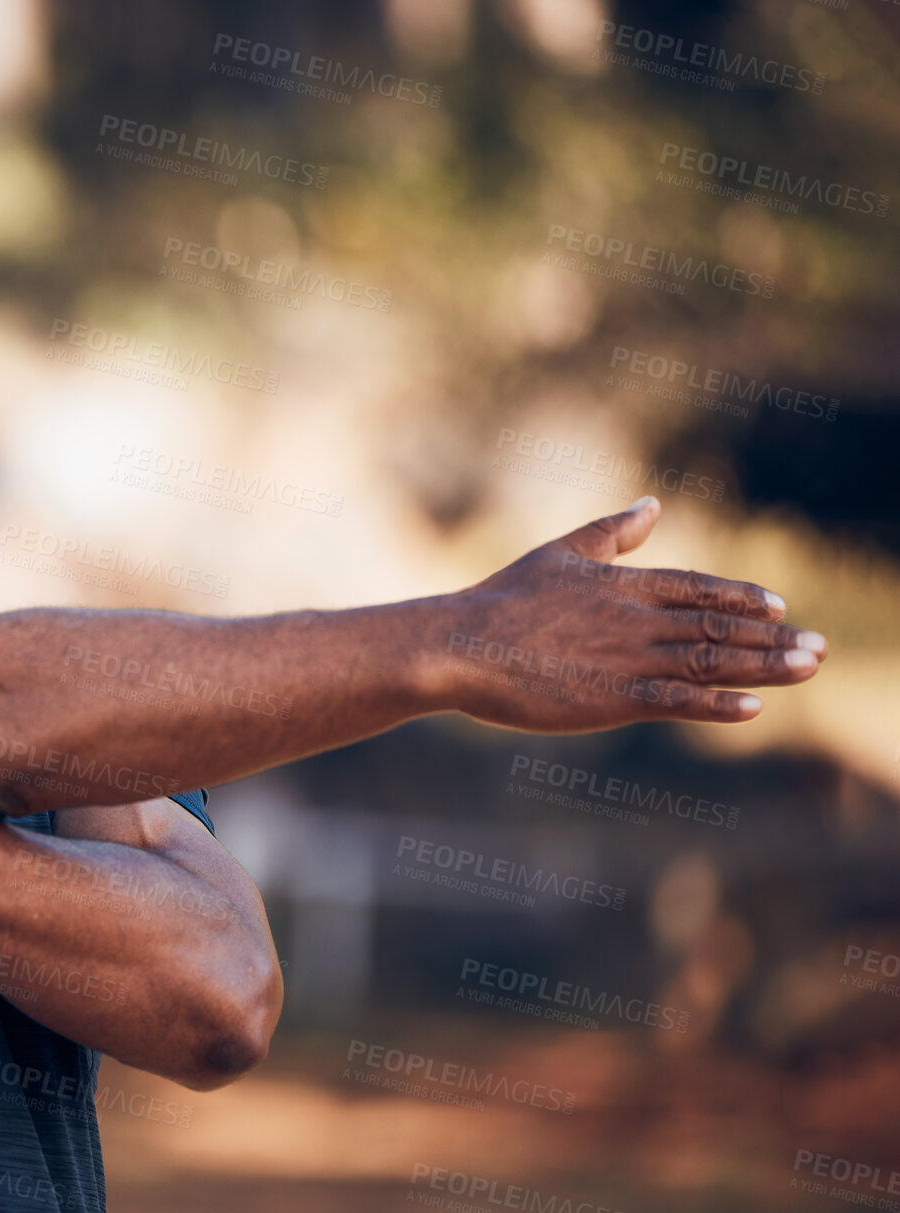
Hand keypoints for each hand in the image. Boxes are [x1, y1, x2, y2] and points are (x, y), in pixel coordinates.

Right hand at [433, 497, 824, 730]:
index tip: (780, 608)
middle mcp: (637, 619)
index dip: (741, 598)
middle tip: (821, 647)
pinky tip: (753, 708)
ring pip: (711, 660)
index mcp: (623, 584)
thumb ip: (611, 531)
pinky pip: (677, 701)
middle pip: (719, 625)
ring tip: (808, 668)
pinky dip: (717, 704)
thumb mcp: (561, 553)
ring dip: (765, 666)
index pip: (698, 588)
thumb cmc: (502, 600)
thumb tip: (652, 503)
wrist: (461, 645)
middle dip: (773, 637)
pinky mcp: (613, 698)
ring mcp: (628, 659)